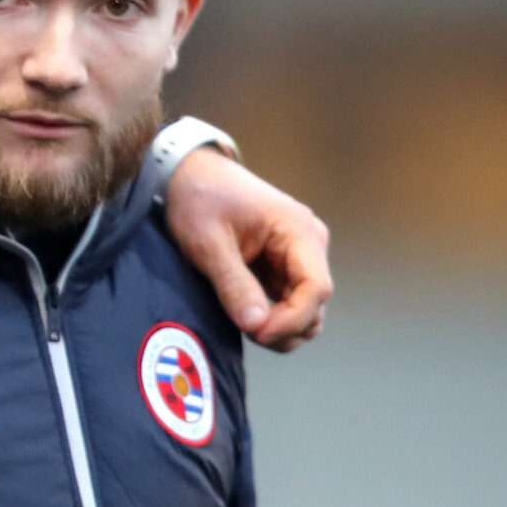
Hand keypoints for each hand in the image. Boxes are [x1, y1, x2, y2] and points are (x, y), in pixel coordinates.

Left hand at [164, 148, 331, 352]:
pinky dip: (273, 316)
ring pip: (306, 307)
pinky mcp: (283, 264)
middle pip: (315, 303)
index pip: (316, 288)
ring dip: (281, 326)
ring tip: (244, 323)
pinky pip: (289, 300)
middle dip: (286, 327)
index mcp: (298, 231)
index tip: (258, 332)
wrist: (189, 174)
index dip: (292, 319)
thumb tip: (256, 325)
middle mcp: (308, 243)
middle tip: (247, 332)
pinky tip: (246, 315)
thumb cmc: (198, 198)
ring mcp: (298, 254)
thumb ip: (234, 284)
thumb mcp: (208, 242)